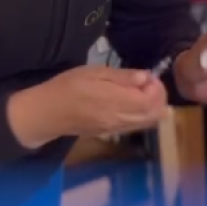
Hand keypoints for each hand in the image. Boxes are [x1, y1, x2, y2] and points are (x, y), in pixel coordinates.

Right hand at [8, 65, 167, 147]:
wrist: (47, 113)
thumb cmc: (68, 86)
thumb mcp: (94, 72)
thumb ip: (122, 77)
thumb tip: (146, 77)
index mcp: (115, 101)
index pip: (151, 101)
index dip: (157, 88)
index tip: (148, 76)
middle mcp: (120, 119)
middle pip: (155, 114)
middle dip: (159, 97)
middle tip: (148, 83)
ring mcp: (117, 129)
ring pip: (148, 122)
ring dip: (153, 107)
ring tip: (141, 92)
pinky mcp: (111, 133)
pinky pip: (136, 126)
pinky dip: (143, 115)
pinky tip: (131, 102)